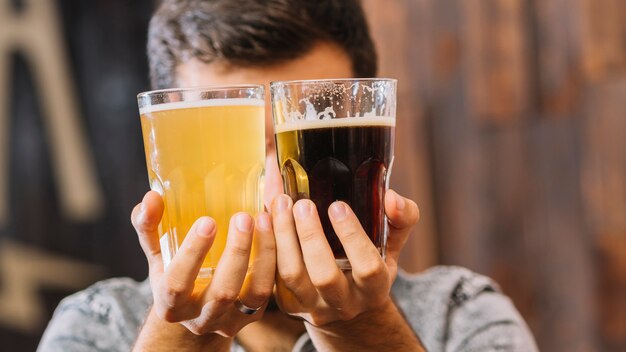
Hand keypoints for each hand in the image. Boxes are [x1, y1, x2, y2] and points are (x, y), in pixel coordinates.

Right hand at [131, 191, 275, 336]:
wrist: (195, 306)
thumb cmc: (174, 270)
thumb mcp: (158, 252)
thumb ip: (149, 225)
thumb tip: (151, 197)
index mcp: (171, 305)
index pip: (177, 284)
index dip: (192, 254)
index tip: (207, 221)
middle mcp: (200, 319)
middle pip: (222, 292)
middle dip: (236, 252)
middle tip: (244, 217)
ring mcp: (230, 321)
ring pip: (255, 293)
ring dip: (264, 254)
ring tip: (265, 219)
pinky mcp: (254, 316)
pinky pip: (271, 290)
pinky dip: (276, 260)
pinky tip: (277, 231)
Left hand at [269, 189, 418, 325]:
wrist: (346, 307)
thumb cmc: (368, 266)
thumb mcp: (390, 247)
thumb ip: (401, 220)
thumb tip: (392, 198)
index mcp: (374, 290)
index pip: (368, 268)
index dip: (353, 237)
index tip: (338, 205)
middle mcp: (344, 303)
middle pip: (324, 276)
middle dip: (311, 236)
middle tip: (302, 203)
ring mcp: (313, 306)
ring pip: (291, 275)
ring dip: (282, 237)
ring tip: (280, 203)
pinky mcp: (288, 304)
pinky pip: (272, 275)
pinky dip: (265, 244)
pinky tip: (264, 215)